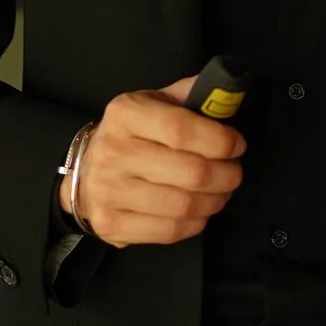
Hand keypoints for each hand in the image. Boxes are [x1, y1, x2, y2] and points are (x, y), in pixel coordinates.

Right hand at [60, 75, 246, 247]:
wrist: (87, 172)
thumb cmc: (132, 134)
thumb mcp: (154, 102)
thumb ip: (190, 95)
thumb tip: (226, 94)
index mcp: (125, 114)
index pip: (181, 130)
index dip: (220, 140)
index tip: (237, 145)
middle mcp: (112, 152)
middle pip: (191, 172)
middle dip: (226, 175)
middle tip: (234, 172)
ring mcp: (108, 191)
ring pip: (184, 206)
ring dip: (215, 201)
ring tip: (220, 192)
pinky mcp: (111, 224)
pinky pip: (170, 231)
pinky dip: (195, 223)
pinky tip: (198, 211)